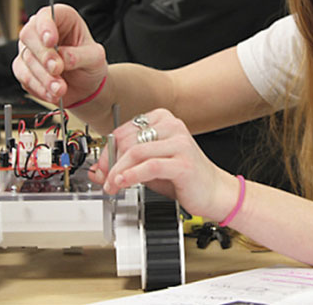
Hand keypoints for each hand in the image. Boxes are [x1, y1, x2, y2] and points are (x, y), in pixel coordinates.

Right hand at [13, 4, 106, 106]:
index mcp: (62, 19)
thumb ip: (80, 56)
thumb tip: (63, 57)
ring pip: (26, 59)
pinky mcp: (24, 68)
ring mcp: (30, 49)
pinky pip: (24, 77)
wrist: (86, 86)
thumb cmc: (90, 64)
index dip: (46, 26)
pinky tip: (53, 93)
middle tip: (57, 69)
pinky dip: (39, 87)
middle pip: (28, 35)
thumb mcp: (95, 58)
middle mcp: (41, 31)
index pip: (46, 15)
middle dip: (44, 55)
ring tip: (61, 88)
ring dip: (44, 77)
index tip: (51, 41)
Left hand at [89, 108, 238, 220]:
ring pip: (136, 152)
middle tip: (104, 179)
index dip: (108, 150)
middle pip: (128, 140)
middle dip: (110, 162)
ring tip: (112, 185)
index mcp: (163, 119)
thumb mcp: (149, 168)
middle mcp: (172, 126)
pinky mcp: (183, 162)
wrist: (215, 193)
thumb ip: (126, 165)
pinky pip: (150, 166)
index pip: (125, 129)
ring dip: (118, 171)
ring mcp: (180, 143)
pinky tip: (124, 182)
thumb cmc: (184, 178)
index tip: (100, 166)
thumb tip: (97, 170)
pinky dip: (132, 175)